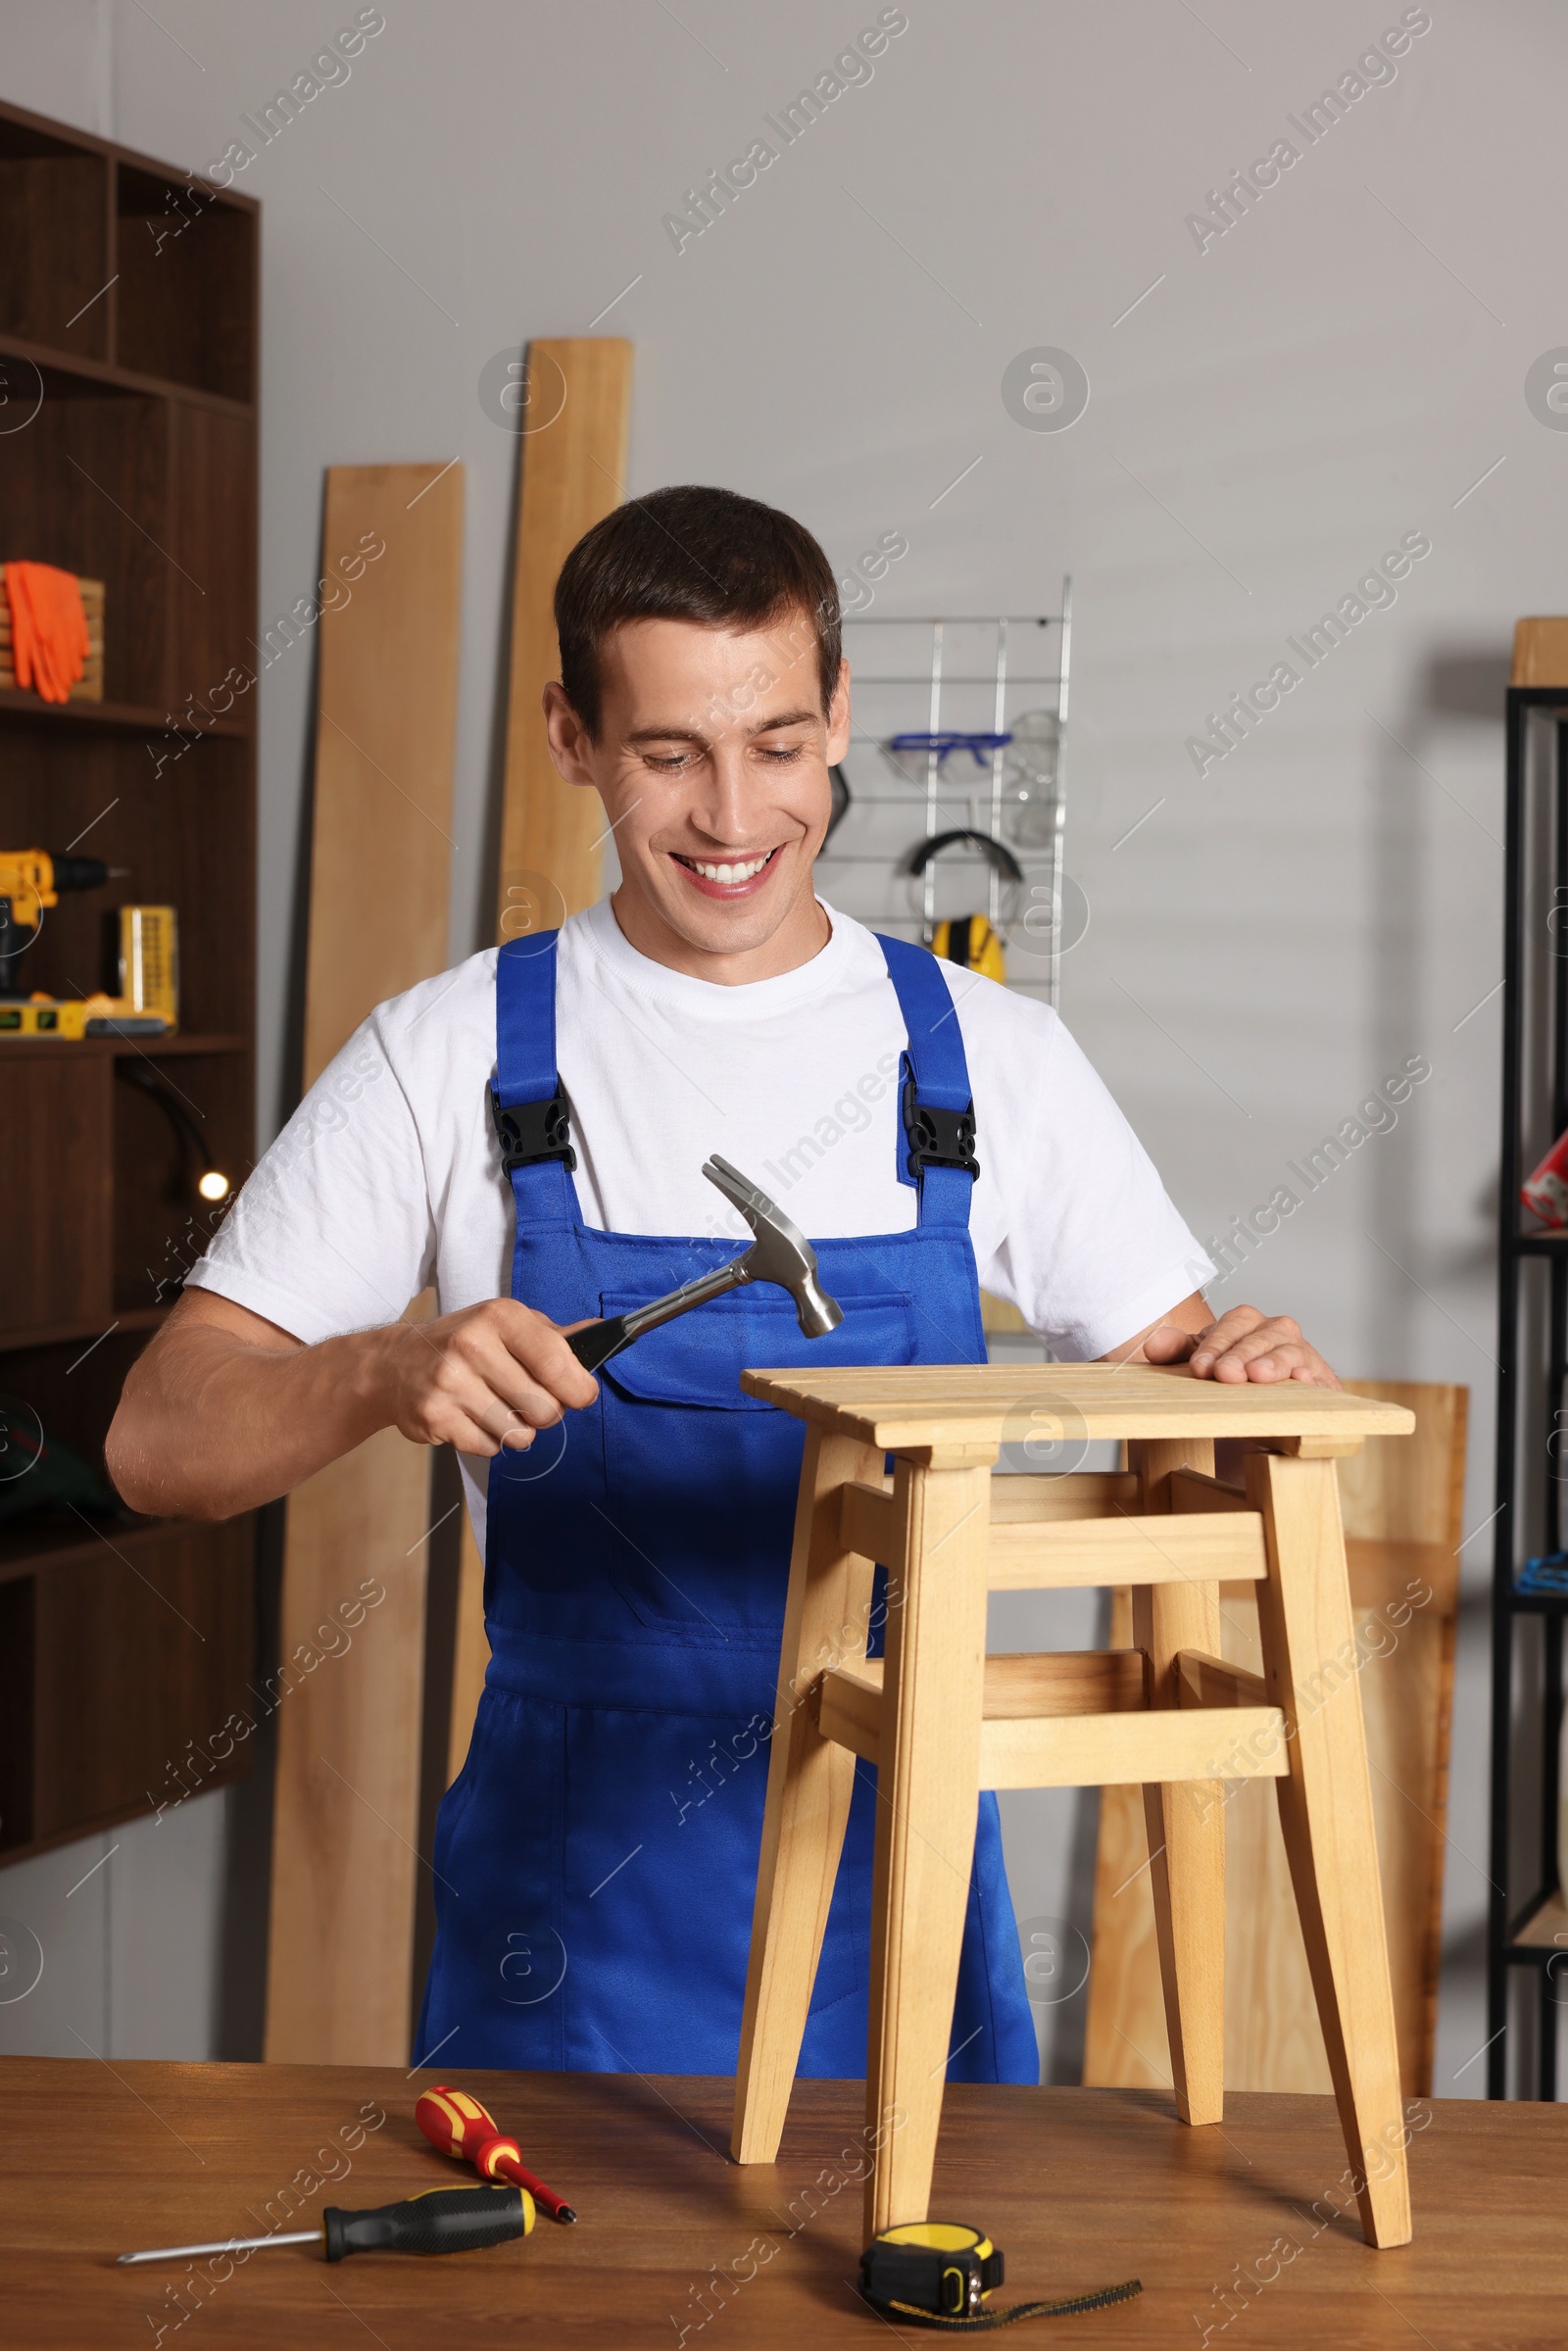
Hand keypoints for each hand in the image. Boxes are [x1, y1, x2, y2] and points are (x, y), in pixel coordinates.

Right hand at [379, 1298, 599, 1454]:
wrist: (395, 1363)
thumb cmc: (464, 1342)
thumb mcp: (506, 1323)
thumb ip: (554, 1336)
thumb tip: (602, 1333)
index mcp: (499, 1317)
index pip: (557, 1363)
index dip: (579, 1389)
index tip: (581, 1395)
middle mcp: (472, 1346)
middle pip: (545, 1408)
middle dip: (547, 1412)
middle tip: (530, 1401)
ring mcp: (450, 1384)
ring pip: (519, 1433)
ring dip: (517, 1429)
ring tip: (497, 1407)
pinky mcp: (434, 1417)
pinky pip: (489, 1449)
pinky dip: (489, 1440)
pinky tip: (473, 1418)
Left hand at [1141, 1303, 1339, 1387]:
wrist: (1262, 1414)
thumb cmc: (1229, 1382)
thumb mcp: (1200, 1365)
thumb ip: (1177, 1352)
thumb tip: (1152, 1344)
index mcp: (1246, 1324)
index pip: (1232, 1325)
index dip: (1216, 1344)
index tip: (1200, 1367)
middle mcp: (1276, 1333)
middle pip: (1262, 1335)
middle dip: (1241, 1354)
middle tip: (1225, 1374)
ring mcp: (1302, 1354)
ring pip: (1291, 1350)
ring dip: (1274, 1362)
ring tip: (1259, 1376)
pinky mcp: (1322, 1381)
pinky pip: (1321, 1376)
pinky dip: (1313, 1379)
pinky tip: (1303, 1382)